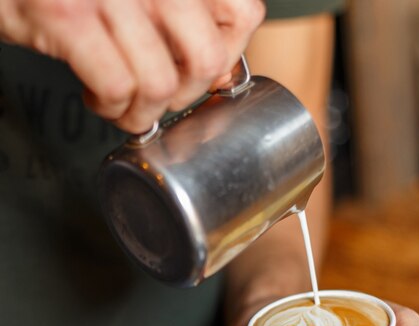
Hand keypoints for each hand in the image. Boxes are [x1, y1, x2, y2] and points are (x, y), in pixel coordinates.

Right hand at [0, 0, 264, 131]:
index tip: (201, 70)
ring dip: (141, 111)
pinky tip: (97, 95)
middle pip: (205, 59)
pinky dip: (111, 108)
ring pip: (161, 83)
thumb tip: (224, 74)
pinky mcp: (67, 14)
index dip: (228, 55)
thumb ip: (187, 24)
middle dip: (183, 95)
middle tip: (158, 93)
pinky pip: (117, 87)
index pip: (243, 13)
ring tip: (121, 100)